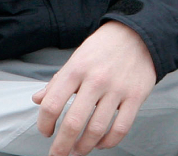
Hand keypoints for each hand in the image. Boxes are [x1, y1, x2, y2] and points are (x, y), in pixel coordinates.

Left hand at [32, 21, 155, 155]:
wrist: (140, 33)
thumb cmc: (105, 47)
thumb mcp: (77, 57)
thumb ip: (58, 81)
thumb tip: (37, 99)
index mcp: (78, 68)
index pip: (51, 105)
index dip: (44, 125)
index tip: (46, 131)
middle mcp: (97, 79)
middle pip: (73, 123)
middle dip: (61, 147)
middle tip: (58, 154)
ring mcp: (118, 88)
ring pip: (96, 130)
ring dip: (83, 148)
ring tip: (78, 150)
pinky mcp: (136, 96)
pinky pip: (120, 128)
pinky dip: (108, 142)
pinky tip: (101, 142)